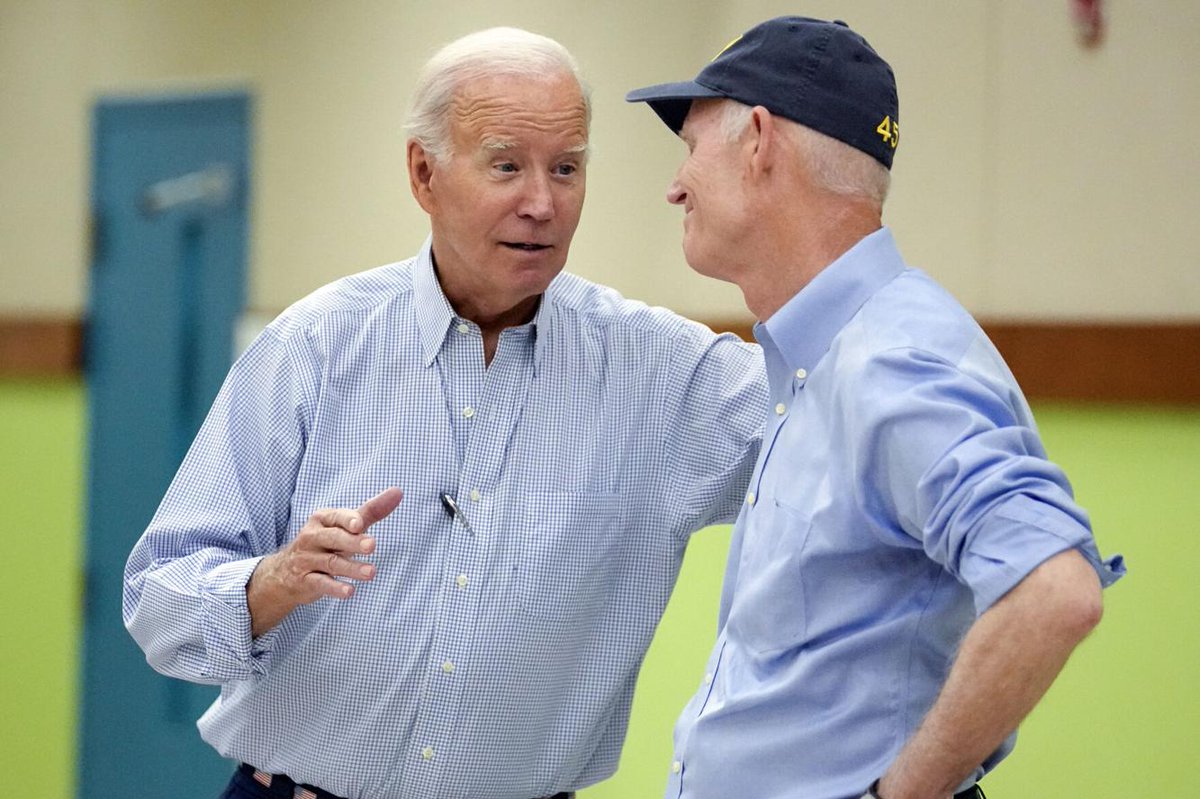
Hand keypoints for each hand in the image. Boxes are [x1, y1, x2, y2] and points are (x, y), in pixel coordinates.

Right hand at [247, 487, 402, 635]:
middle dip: (352, 542)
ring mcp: (307, 560)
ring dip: (352, 568)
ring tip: (371, 572)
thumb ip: (371, 511)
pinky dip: (335, 588)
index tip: (360, 524)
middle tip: (372, 545)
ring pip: (331, 563)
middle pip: (334, 538)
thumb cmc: (326, 543)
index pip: (336, 517)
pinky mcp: (305, 581)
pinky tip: (350, 591)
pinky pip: (321, 584)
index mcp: (322, 520)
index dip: (348, 520)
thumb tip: (398, 492)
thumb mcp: (346, 526)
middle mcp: (312, 537)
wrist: (286, 572)